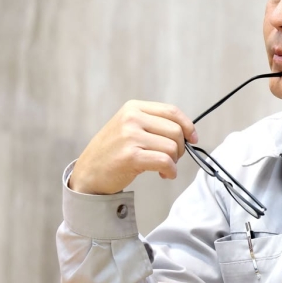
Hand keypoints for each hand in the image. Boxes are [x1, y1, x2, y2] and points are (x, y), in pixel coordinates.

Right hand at [69, 101, 197, 194]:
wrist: (88, 173)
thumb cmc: (113, 152)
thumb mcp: (129, 128)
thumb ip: (153, 124)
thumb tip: (188, 133)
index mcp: (133, 108)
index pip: (171, 111)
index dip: (187, 126)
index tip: (193, 138)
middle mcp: (131, 118)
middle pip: (175, 131)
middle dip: (180, 148)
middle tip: (170, 159)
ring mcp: (130, 136)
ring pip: (172, 147)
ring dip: (174, 162)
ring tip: (163, 168)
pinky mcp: (131, 155)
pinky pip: (165, 161)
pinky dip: (170, 170)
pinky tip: (164, 174)